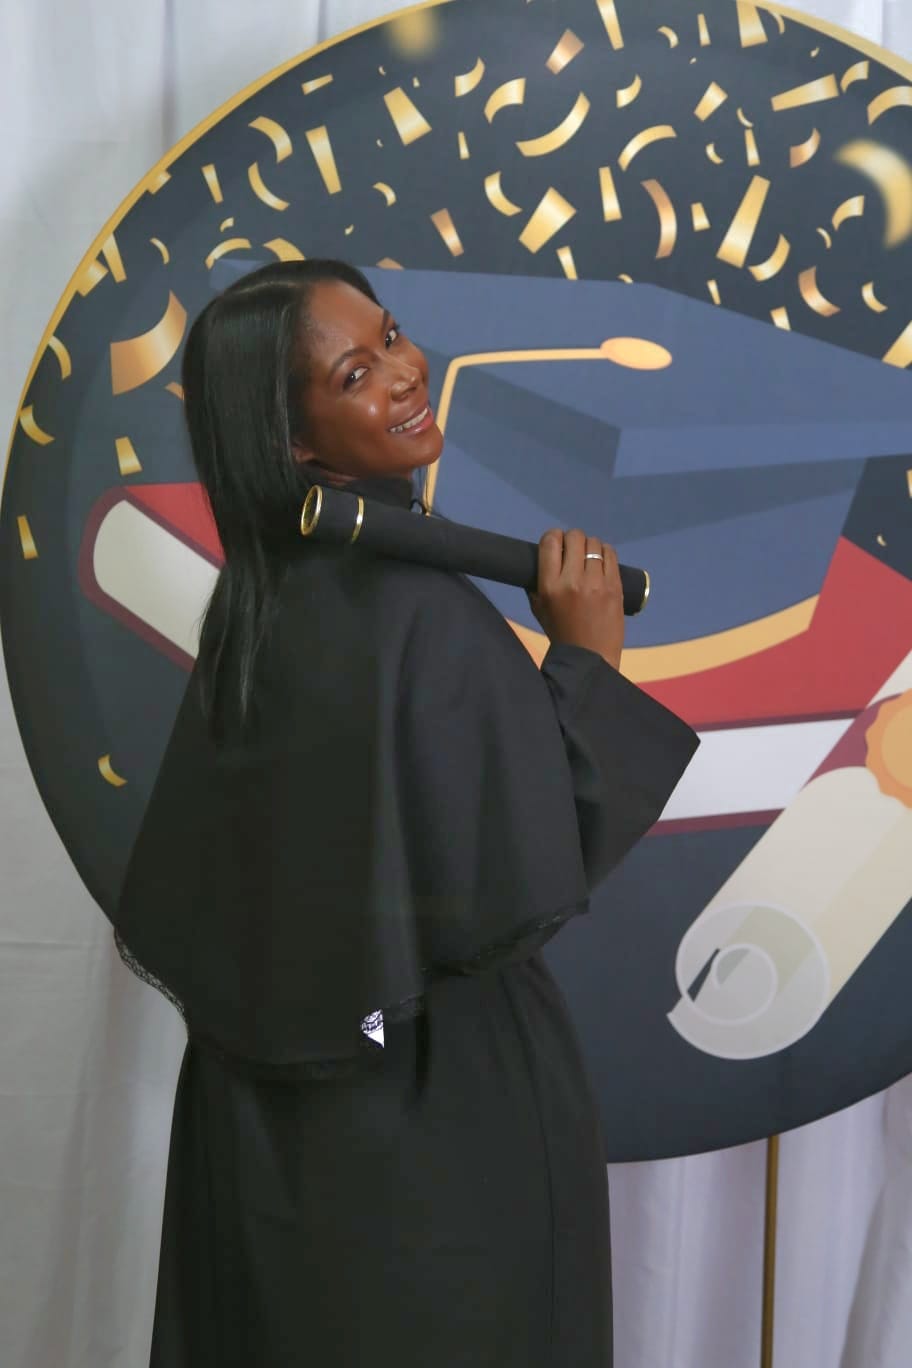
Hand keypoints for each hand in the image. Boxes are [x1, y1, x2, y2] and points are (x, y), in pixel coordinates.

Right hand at [526, 528, 624, 669]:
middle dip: (572, 539)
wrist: (590, 656)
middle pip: (574, 537)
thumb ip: (535, 584)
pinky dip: (605, 552)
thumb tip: (542, 560)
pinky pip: (611, 554)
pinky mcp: (615, 585)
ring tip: (588, 557)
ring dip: (590, 545)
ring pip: (594, 543)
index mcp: (550, 586)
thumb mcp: (539, 609)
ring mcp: (597, 582)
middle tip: (573, 550)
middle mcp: (572, 579)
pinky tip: (602, 560)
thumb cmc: (561, 633)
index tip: (556, 543)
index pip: (550, 542)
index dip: (553, 537)